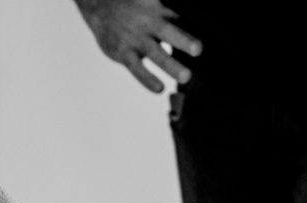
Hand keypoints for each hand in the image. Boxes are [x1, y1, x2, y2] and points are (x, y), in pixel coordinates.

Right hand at [73, 0, 201, 92]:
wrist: (100, 8)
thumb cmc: (133, 9)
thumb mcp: (152, 4)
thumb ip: (171, 15)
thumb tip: (197, 25)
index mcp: (157, 10)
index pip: (177, 17)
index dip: (191, 25)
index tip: (206, 37)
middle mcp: (146, 23)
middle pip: (167, 32)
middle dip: (183, 40)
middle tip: (199, 50)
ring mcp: (134, 39)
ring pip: (154, 53)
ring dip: (170, 65)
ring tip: (186, 76)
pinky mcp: (122, 53)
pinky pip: (136, 68)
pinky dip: (147, 79)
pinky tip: (160, 89)